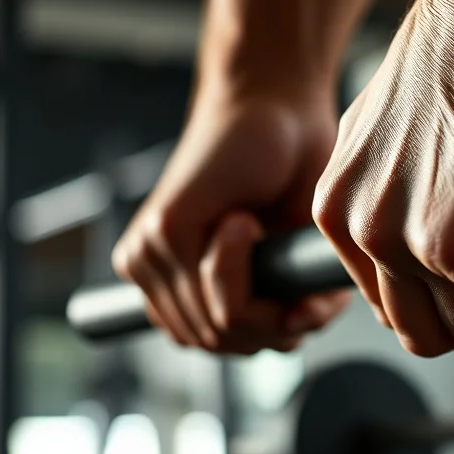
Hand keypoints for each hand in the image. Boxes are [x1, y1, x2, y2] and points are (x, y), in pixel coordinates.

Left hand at [113, 89, 350, 353]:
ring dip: (263, 285)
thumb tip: (296, 330)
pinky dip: (240, 266)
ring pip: (222, 326)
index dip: (269, 333)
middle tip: (289, 264)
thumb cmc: (292, 175)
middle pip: (222, 344)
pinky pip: (218, 298)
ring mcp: (152, 254)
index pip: (215, 345)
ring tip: (261, 227)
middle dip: (273, 319)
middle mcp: (157, 275)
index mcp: (180, 286)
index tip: (296, 297)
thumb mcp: (302, 259)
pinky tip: (241, 219)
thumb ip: (300, 308)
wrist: (274, 108)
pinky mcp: (162, 232)